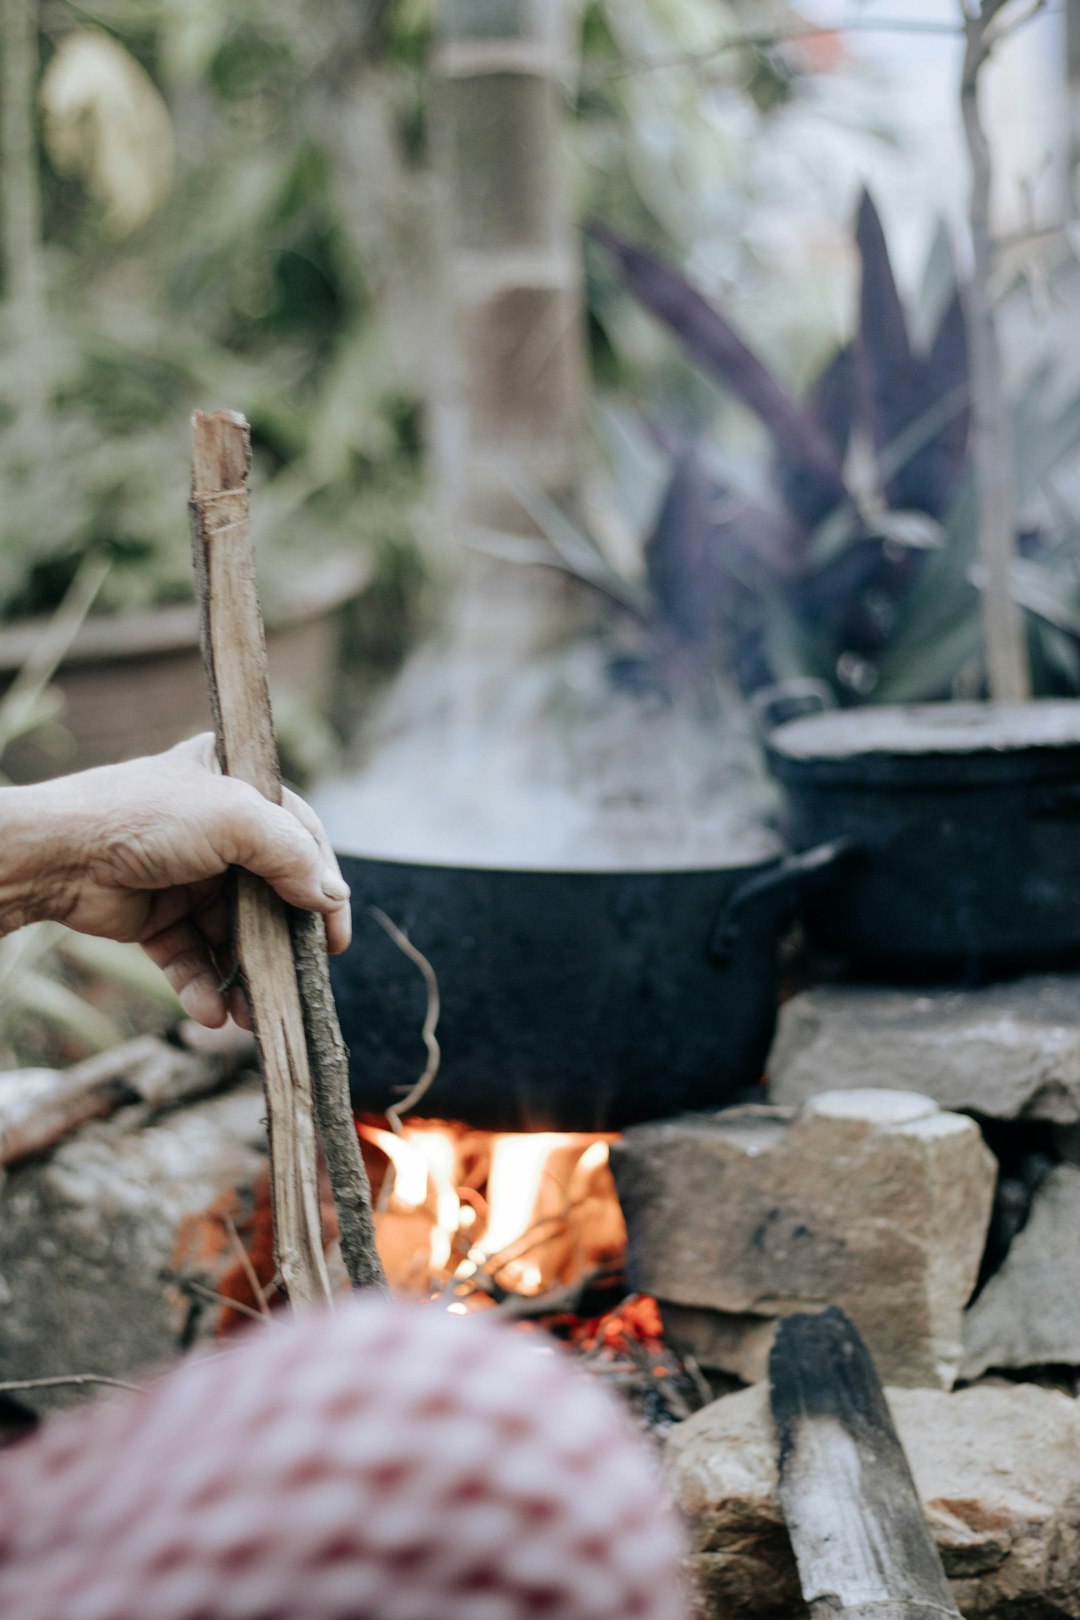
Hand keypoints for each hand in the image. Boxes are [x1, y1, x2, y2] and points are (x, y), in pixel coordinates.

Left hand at [0, 734, 350, 1027]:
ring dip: (245, 977)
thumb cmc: (144, 816)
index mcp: (237, 786)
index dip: (322, 885)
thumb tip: (332, 898)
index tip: (334, 936)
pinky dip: (203, 987)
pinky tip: (212, 1011)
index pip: (300, 835)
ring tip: (253, 1016)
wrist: (58, 855)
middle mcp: (217, 831)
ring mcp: (188, 877)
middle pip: (270, 894)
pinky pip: (192, 958)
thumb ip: (293, 856)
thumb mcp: (236, 818)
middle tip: (301, 984)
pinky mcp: (158, 918)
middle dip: (283, 944)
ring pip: (232, 936)